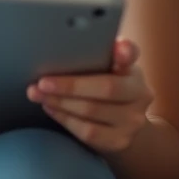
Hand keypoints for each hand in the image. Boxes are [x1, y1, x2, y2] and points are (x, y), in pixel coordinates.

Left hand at [27, 38, 152, 153]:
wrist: (125, 123)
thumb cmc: (109, 86)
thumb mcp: (110, 68)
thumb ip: (103, 52)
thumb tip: (90, 37)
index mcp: (135, 70)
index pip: (132, 55)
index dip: (125, 52)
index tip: (116, 51)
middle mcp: (141, 95)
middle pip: (106, 88)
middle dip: (70, 85)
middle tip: (41, 82)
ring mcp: (133, 121)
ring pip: (92, 111)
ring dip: (60, 102)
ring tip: (38, 95)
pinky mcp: (120, 141)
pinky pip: (88, 132)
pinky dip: (65, 119)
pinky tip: (51, 108)